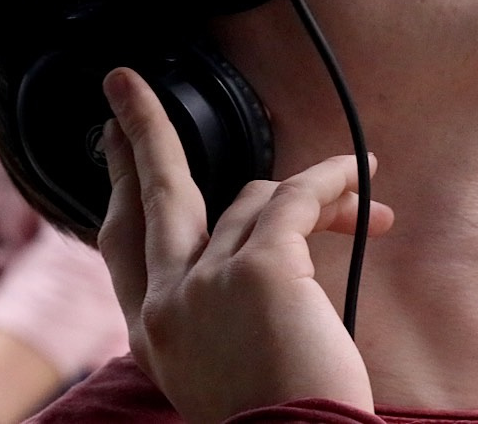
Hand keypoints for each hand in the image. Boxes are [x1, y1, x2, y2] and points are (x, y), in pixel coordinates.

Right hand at [97, 68, 393, 423]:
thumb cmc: (278, 423)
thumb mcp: (219, 370)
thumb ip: (212, 314)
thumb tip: (248, 251)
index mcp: (151, 333)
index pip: (122, 243)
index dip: (120, 187)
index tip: (113, 144)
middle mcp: (166, 303)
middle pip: (151, 193)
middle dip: (141, 131)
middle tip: (126, 86)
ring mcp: (206, 282)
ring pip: (253, 200)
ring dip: (313, 195)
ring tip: (364, 205)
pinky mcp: (260, 269)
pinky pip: (297, 199)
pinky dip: (332, 183)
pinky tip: (360, 177)